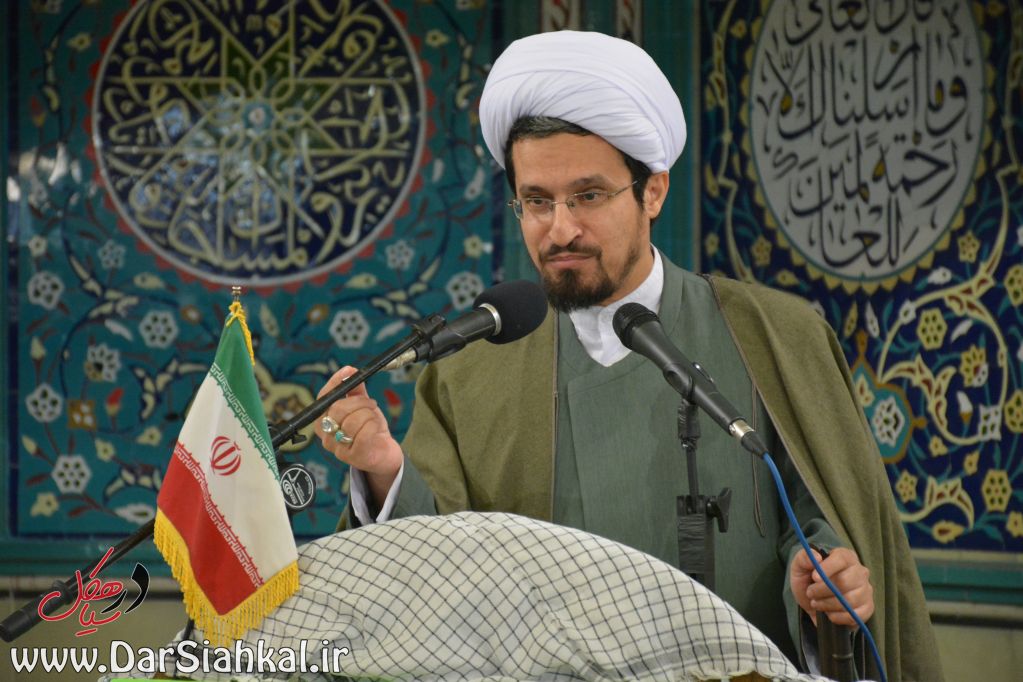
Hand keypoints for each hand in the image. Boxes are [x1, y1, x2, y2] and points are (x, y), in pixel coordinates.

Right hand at [316, 366, 402, 504]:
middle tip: (370, 404)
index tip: (349, 372)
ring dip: (369, 415)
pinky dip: (374, 426)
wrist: (383, 455)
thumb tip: (349, 371)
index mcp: (324, 422)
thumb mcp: (362, 407)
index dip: (335, 383)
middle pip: (338, 409)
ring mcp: (339, 449)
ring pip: (353, 421)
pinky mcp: (355, 457)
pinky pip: (364, 434)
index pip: (323, 399)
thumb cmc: (369, 430)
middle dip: (359, 402)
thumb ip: (355, 390)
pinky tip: (377, 429)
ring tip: (374, 418)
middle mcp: (326, 437)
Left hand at [789, 547, 873, 627]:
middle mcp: (860, 572)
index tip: (814, 578)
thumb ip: (803, 558)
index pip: (842, 559)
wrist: (812, 600)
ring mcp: (866, 590)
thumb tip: (816, 556)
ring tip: (816, 603)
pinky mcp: (867, 608)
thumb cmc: (807, 579)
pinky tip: (828, 614)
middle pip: (845, 582)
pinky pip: (855, 616)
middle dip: (822, 590)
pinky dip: (838, 617)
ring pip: (849, 601)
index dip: (827, 568)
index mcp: (845, 557)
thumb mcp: (799, 566)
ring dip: (828, 605)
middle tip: (810, 593)